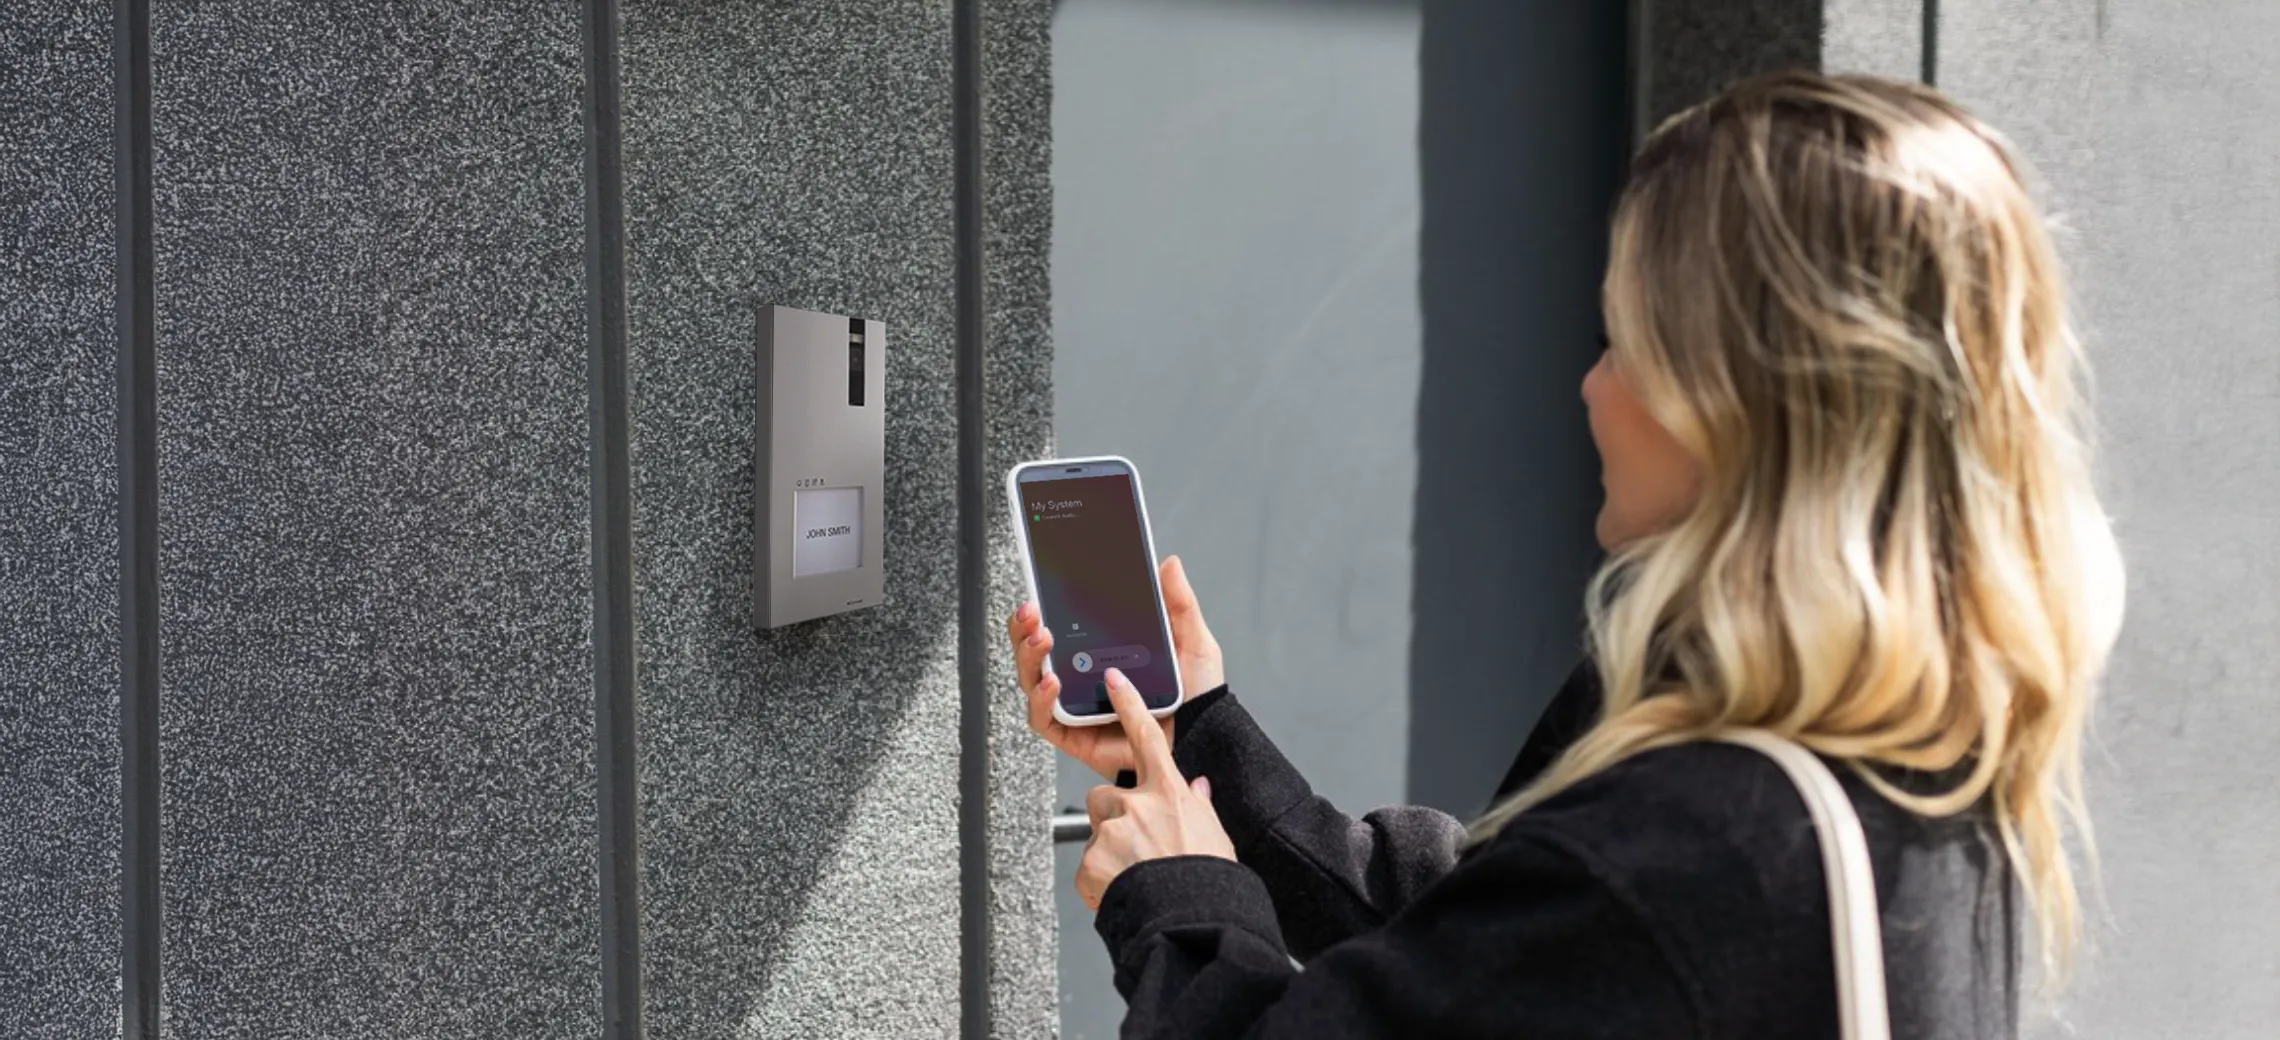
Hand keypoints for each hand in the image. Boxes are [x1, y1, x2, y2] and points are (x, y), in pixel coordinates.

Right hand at [1006, 555, 1224, 778]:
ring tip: (1042, 638)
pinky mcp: (1074, 735)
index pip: (1059, 626)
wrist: (1204, 739)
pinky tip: (1053, 682)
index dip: (1040, 610)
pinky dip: (1040, 699)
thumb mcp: (1192, 642)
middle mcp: (1082, 678)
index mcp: (1102, 652)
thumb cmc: (1197, 697)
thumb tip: (1169, 564)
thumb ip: (1180, 604)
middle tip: (1031, 611)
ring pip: (1031, 680)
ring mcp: (1075, 706)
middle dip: (1024, 628)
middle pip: (1036, 651)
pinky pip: (1043, 719)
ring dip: (1029, 657)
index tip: (1037, 591)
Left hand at [1074, 667, 1234, 908]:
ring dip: (1109, 852)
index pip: (1147, 736)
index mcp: (1170, 791)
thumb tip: (1198, 788)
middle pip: (1105, 795)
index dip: (1128, 705)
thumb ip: (1199, 807)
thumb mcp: (1214, 834)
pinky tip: (1124, 893)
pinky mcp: (1090, 860)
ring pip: (1097, 833)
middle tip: (1137, 849)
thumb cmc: (1208, 880)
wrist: (1189, 919)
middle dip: (1113, 817)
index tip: (1114, 681)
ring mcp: (1112, 830)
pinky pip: (1089, 868)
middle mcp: (1137, 804)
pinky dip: (1101, 882)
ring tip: (1136, 877)